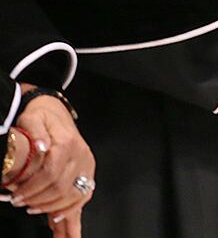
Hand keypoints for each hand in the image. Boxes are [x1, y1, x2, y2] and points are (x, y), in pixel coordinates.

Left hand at [7, 87, 93, 227]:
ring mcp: (86, 165)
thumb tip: (42, 147)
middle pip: (62, 188)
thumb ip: (35, 130)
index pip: (51, 174)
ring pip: (74, 195)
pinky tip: (58, 217)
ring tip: (34, 210)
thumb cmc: (43, 116)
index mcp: (67, 143)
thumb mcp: (32, 118)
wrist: (57, 112)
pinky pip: (83, 195)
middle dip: (39, 201)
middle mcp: (81, 155)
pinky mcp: (88, 172)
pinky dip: (72, 210)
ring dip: (53, 208)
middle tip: (20, 203)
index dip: (33, 189)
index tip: (17, 196)